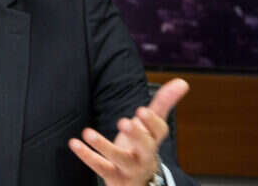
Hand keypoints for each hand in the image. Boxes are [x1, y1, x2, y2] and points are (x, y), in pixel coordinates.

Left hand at [68, 78, 188, 185]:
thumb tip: (182, 82)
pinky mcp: (113, 176)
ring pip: (118, 158)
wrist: (139, 182)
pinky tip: (75, 143)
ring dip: (103, 145)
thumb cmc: (144, 146)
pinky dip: (87, 155)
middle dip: (136, 134)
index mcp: (154, 139)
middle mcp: (144, 155)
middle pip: (145, 147)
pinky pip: (100, 166)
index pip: (158, 131)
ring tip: (87, 132)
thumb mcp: (153, 126)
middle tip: (124, 122)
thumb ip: (164, 103)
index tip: (142, 111)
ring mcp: (129, 167)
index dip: (151, 122)